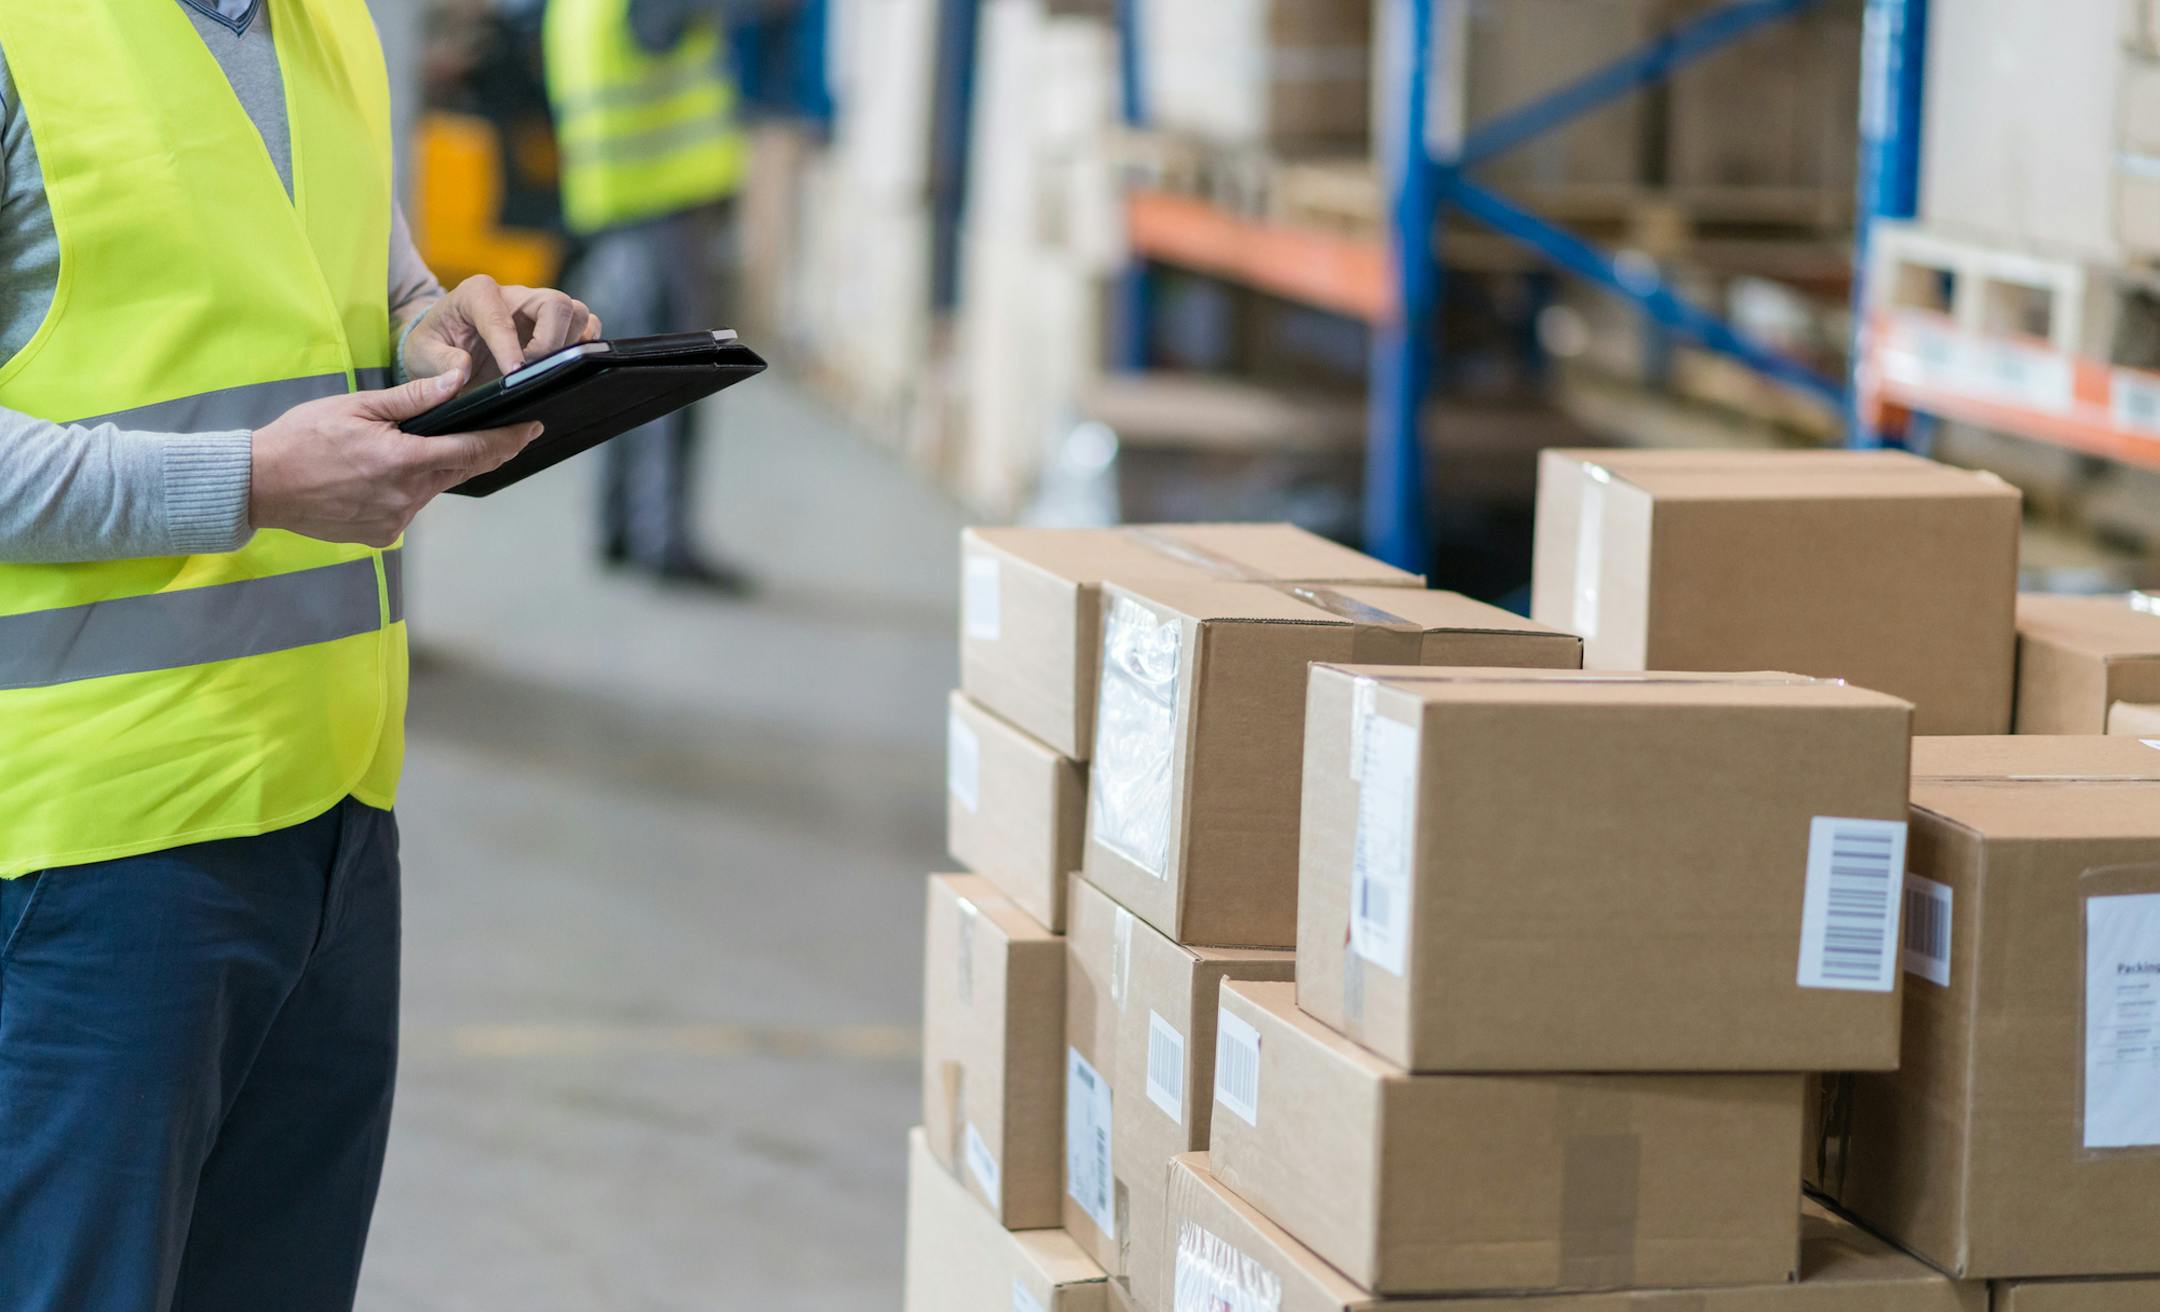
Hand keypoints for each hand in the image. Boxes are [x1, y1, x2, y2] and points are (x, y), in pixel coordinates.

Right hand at [250, 370, 542, 547]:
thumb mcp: (357, 406)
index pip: (473, 450)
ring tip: (421, 447)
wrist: (258, 486)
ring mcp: (395, 520)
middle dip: (484, 451)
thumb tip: (457, 381)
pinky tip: (386, 474)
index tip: (531, 429)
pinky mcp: (382, 535)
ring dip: (438, 469)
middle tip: (508, 433)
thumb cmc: (302, 438)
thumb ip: (412, 398)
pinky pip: (409, 508)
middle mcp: (405, 497)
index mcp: (403, 461)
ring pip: (434, 489)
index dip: (507, 440)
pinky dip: (409, 489)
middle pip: (459, 470)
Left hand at [402, 274, 602, 383]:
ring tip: (545, 370)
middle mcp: (515, 295)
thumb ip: (440, 361)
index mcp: (477, 293)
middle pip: (556, 304)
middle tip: (531, 371)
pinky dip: (582, 347)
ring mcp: (538, 309)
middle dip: (549, 342)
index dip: (509, 348)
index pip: (501, 316)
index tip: (512, 375)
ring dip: (568, 345)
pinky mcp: (555, 325)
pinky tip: (561, 366)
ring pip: (577, 313)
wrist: (445, 346)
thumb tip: (462, 371)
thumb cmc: (434, 345)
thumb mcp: (422, 354)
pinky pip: (587, 327)